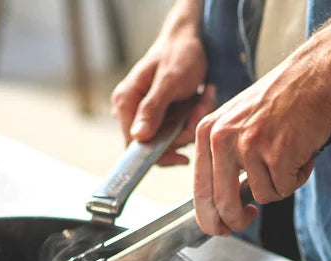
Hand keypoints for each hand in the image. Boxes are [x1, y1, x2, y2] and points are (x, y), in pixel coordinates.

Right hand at [110, 2, 213, 165]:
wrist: (190, 39)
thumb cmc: (178, 54)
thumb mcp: (168, 81)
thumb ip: (152, 109)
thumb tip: (138, 137)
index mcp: (125, 103)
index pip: (134, 146)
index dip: (160, 151)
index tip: (185, 141)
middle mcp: (131, 112)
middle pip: (156, 144)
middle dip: (183, 132)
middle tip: (201, 106)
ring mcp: (147, 115)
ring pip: (171, 139)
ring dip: (193, 122)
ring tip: (205, 97)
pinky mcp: (161, 116)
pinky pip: (178, 130)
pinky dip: (194, 118)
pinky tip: (203, 98)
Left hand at [192, 0, 330, 235]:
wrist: (312, 76)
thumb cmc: (277, 101)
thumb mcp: (234, 124)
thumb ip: (222, 160)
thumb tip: (220, 205)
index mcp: (207, 133)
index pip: (199, 191)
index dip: (210, 218)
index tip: (221, 227)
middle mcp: (222, 140)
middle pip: (224, 205)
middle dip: (237, 221)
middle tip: (249, 218)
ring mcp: (250, 147)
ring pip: (262, 196)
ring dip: (278, 186)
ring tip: (288, 158)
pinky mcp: (278, 154)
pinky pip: (285, 188)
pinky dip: (297, 177)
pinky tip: (301, 154)